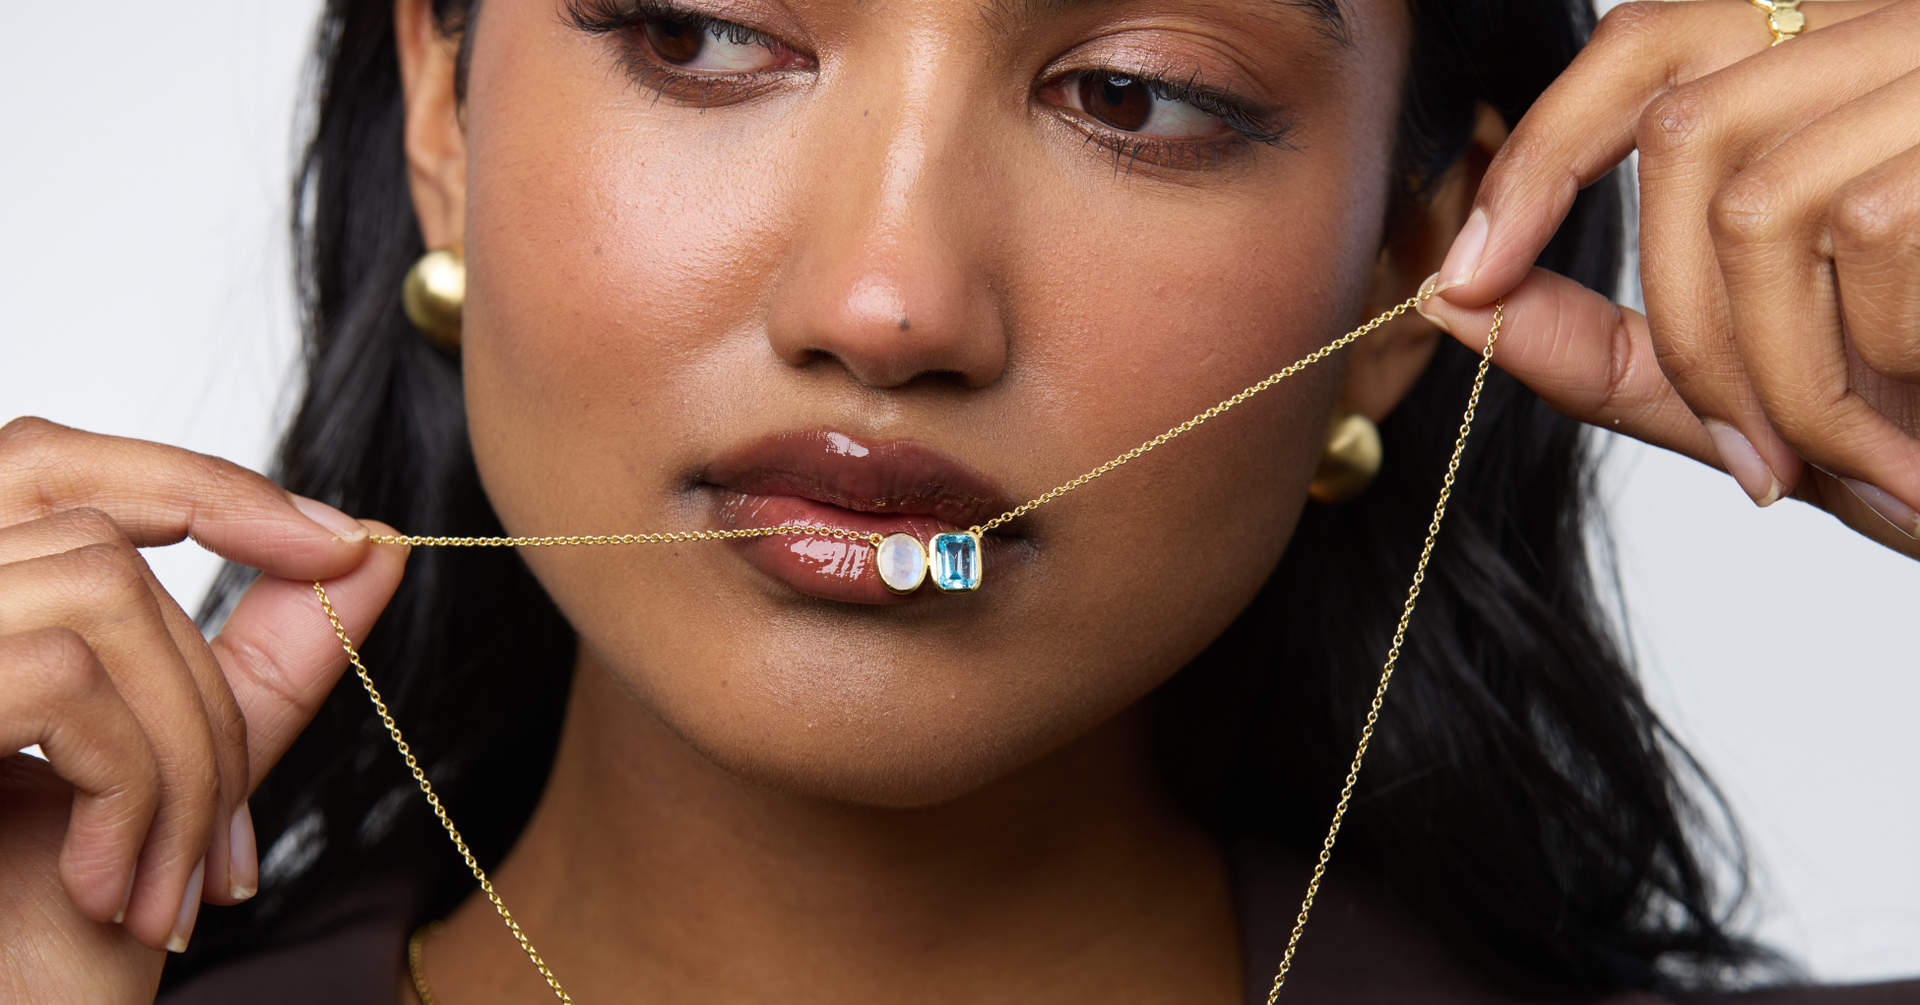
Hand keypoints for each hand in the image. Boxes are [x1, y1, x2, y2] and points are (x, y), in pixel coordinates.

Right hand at [0, 417, 405, 1001]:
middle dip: (206, 684)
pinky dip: (132, 791)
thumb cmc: (29, 930)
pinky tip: (107, 885)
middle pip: (100, 541)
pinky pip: (69, 682)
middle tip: (233, 833)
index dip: (201, 482)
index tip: (340, 544)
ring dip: (181, 764)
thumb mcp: (165, 776)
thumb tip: (378, 546)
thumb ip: (260, 658)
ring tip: (166, 886)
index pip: (53, 462)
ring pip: (105, 607)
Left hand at [1416, 0, 1919, 557]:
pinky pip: (1871, 236)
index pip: (1653, 43)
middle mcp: (1905, 31)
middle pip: (1689, 129)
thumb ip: (1620, 349)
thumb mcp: (1771, 392)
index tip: (1464, 272)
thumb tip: (1455, 300)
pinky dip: (1876, 366)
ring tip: (1863, 462)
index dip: (1543, 150)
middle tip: (1755, 459)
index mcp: (1841, 70)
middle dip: (1690, 325)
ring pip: (1763, 202)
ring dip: (1782, 377)